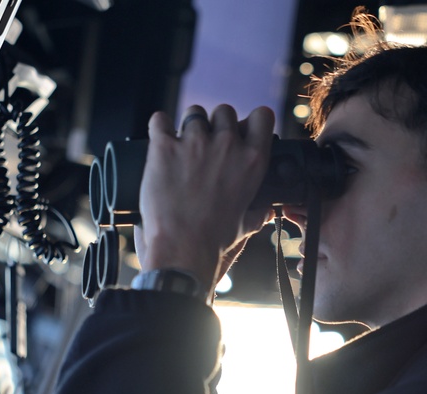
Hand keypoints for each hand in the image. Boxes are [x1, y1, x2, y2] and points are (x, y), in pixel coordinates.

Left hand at [137, 104, 274, 294]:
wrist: (182, 248)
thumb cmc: (214, 240)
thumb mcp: (246, 225)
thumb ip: (259, 213)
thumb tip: (266, 211)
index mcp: (253, 161)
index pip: (263, 116)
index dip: (251, 121)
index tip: (242, 130)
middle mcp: (227, 146)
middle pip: (225, 111)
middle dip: (216, 125)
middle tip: (207, 146)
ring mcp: (195, 143)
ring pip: (194, 112)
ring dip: (188, 127)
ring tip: (182, 147)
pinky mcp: (164, 147)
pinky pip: (161, 120)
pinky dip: (160, 127)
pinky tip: (161, 140)